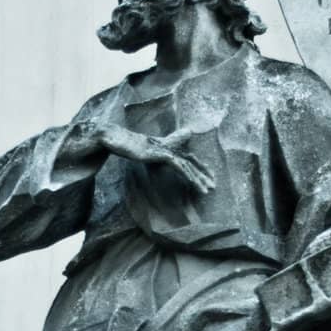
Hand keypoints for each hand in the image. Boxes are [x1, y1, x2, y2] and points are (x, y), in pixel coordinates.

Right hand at [85, 121, 215, 194]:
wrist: (116, 139)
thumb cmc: (127, 148)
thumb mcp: (141, 154)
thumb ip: (151, 156)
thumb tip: (155, 158)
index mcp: (166, 149)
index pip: (186, 159)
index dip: (197, 168)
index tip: (205, 179)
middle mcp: (168, 148)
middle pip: (191, 162)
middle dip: (203, 174)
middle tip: (213, 186)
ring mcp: (166, 150)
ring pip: (188, 166)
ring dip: (199, 179)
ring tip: (208, 190)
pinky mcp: (162, 154)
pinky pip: (180, 167)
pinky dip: (189, 175)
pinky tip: (196, 184)